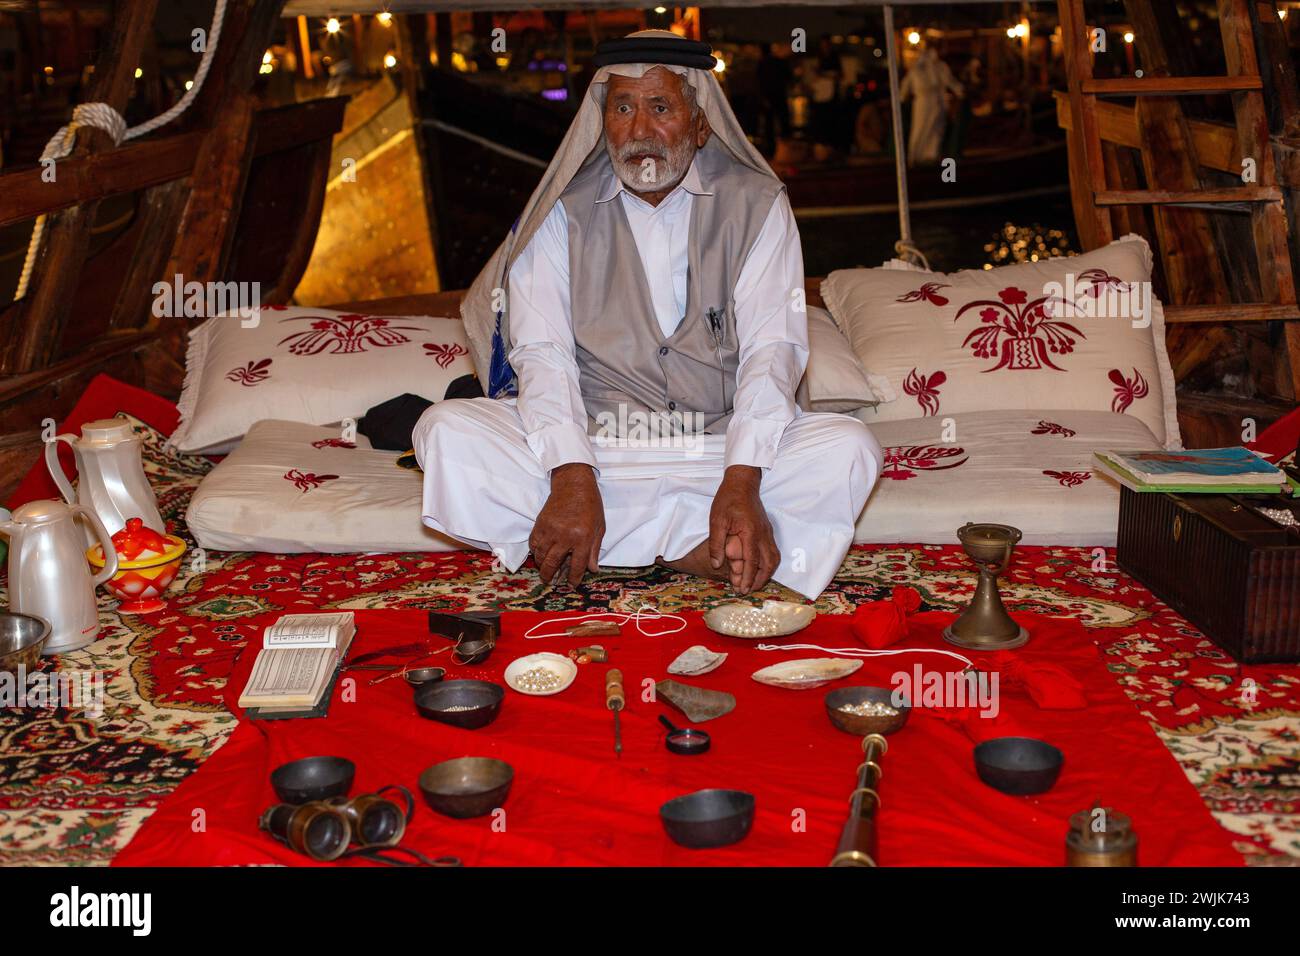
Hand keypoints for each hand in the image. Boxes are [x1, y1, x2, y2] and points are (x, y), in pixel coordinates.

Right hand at [530, 463, 603, 586]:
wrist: (574, 484)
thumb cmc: (590, 505)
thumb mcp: (600, 528)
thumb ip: (595, 550)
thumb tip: (592, 569)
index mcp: (583, 538)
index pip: (577, 566)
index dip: (573, 578)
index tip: (571, 584)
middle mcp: (565, 536)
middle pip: (553, 564)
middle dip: (550, 576)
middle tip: (550, 581)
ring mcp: (550, 530)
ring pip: (541, 555)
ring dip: (541, 565)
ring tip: (544, 570)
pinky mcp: (540, 523)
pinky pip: (534, 543)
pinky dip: (535, 551)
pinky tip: (540, 554)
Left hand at [708, 465, 779, 593]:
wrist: (742, 483)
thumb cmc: (728, 500)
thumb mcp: (716, 521)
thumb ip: (716, 544)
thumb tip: (717, 565)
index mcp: (750, 532)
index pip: (752, 561)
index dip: (748, 578)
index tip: (743, 590)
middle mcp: (763, 534)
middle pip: (768, 564)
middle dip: (760, 580)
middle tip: (748, 590)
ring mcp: (767, 532)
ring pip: (774, 559)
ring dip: (766, 573)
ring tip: (754, 582)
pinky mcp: (767, 530)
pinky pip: (772, 551)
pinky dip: (768, 564)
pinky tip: (759, 568)